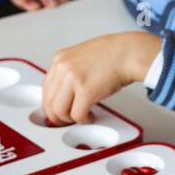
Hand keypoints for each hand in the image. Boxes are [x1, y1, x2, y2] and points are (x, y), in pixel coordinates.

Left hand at [41, 32, 160, 124]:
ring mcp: (73, 78)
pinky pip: (77, 115)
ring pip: (59, 111)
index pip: (45, 89)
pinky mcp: (86, 90)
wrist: (128, 53)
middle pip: (49, 102)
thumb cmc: (111, 56)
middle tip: (67, 121)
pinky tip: (90, 116)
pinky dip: (83, 120)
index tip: (57, 112)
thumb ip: (69, 73)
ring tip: (80, 117)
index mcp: (60, 59)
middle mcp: (63, 67)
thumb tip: (64, 94)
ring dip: (69, 120)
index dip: (51, 105)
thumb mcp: (81, 58)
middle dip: (57, 116)